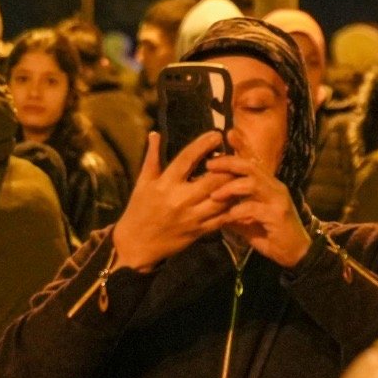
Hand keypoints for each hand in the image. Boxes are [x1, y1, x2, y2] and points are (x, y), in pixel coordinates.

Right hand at [111, 133, 238, 271]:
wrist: (137, 244)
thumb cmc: (139, 209)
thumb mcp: (143, 182)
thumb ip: (152, 157)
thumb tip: (155, 133)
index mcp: (165, 184)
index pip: (187, 159)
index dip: (203, 145)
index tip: (217, 134)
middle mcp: (180, 199)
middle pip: (212, 180)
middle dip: (227, 166)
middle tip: (234, 155)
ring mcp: (193, 217)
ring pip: (222, 199)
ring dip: (234, 185)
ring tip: (240, 173)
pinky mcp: (200, 231)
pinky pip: (222, 218)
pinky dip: (233, 206)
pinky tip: (238, 195)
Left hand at [207, 144, 313, 266]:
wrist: (296, 253)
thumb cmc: (271, 236)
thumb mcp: (248, 221)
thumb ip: (234, 212)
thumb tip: (212, 209)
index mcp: (269, 186)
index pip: (250, 164)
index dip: (231, 159)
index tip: (211, 160)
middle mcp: (275, 188)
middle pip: (250, 167)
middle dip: (228, 164)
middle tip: (209, 166)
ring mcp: (278, 200)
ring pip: (252, 183)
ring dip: (230, 188)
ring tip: (214, 196)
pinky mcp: (278, 215)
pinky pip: (254, 208)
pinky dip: (237, 211)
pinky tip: (227, 218)